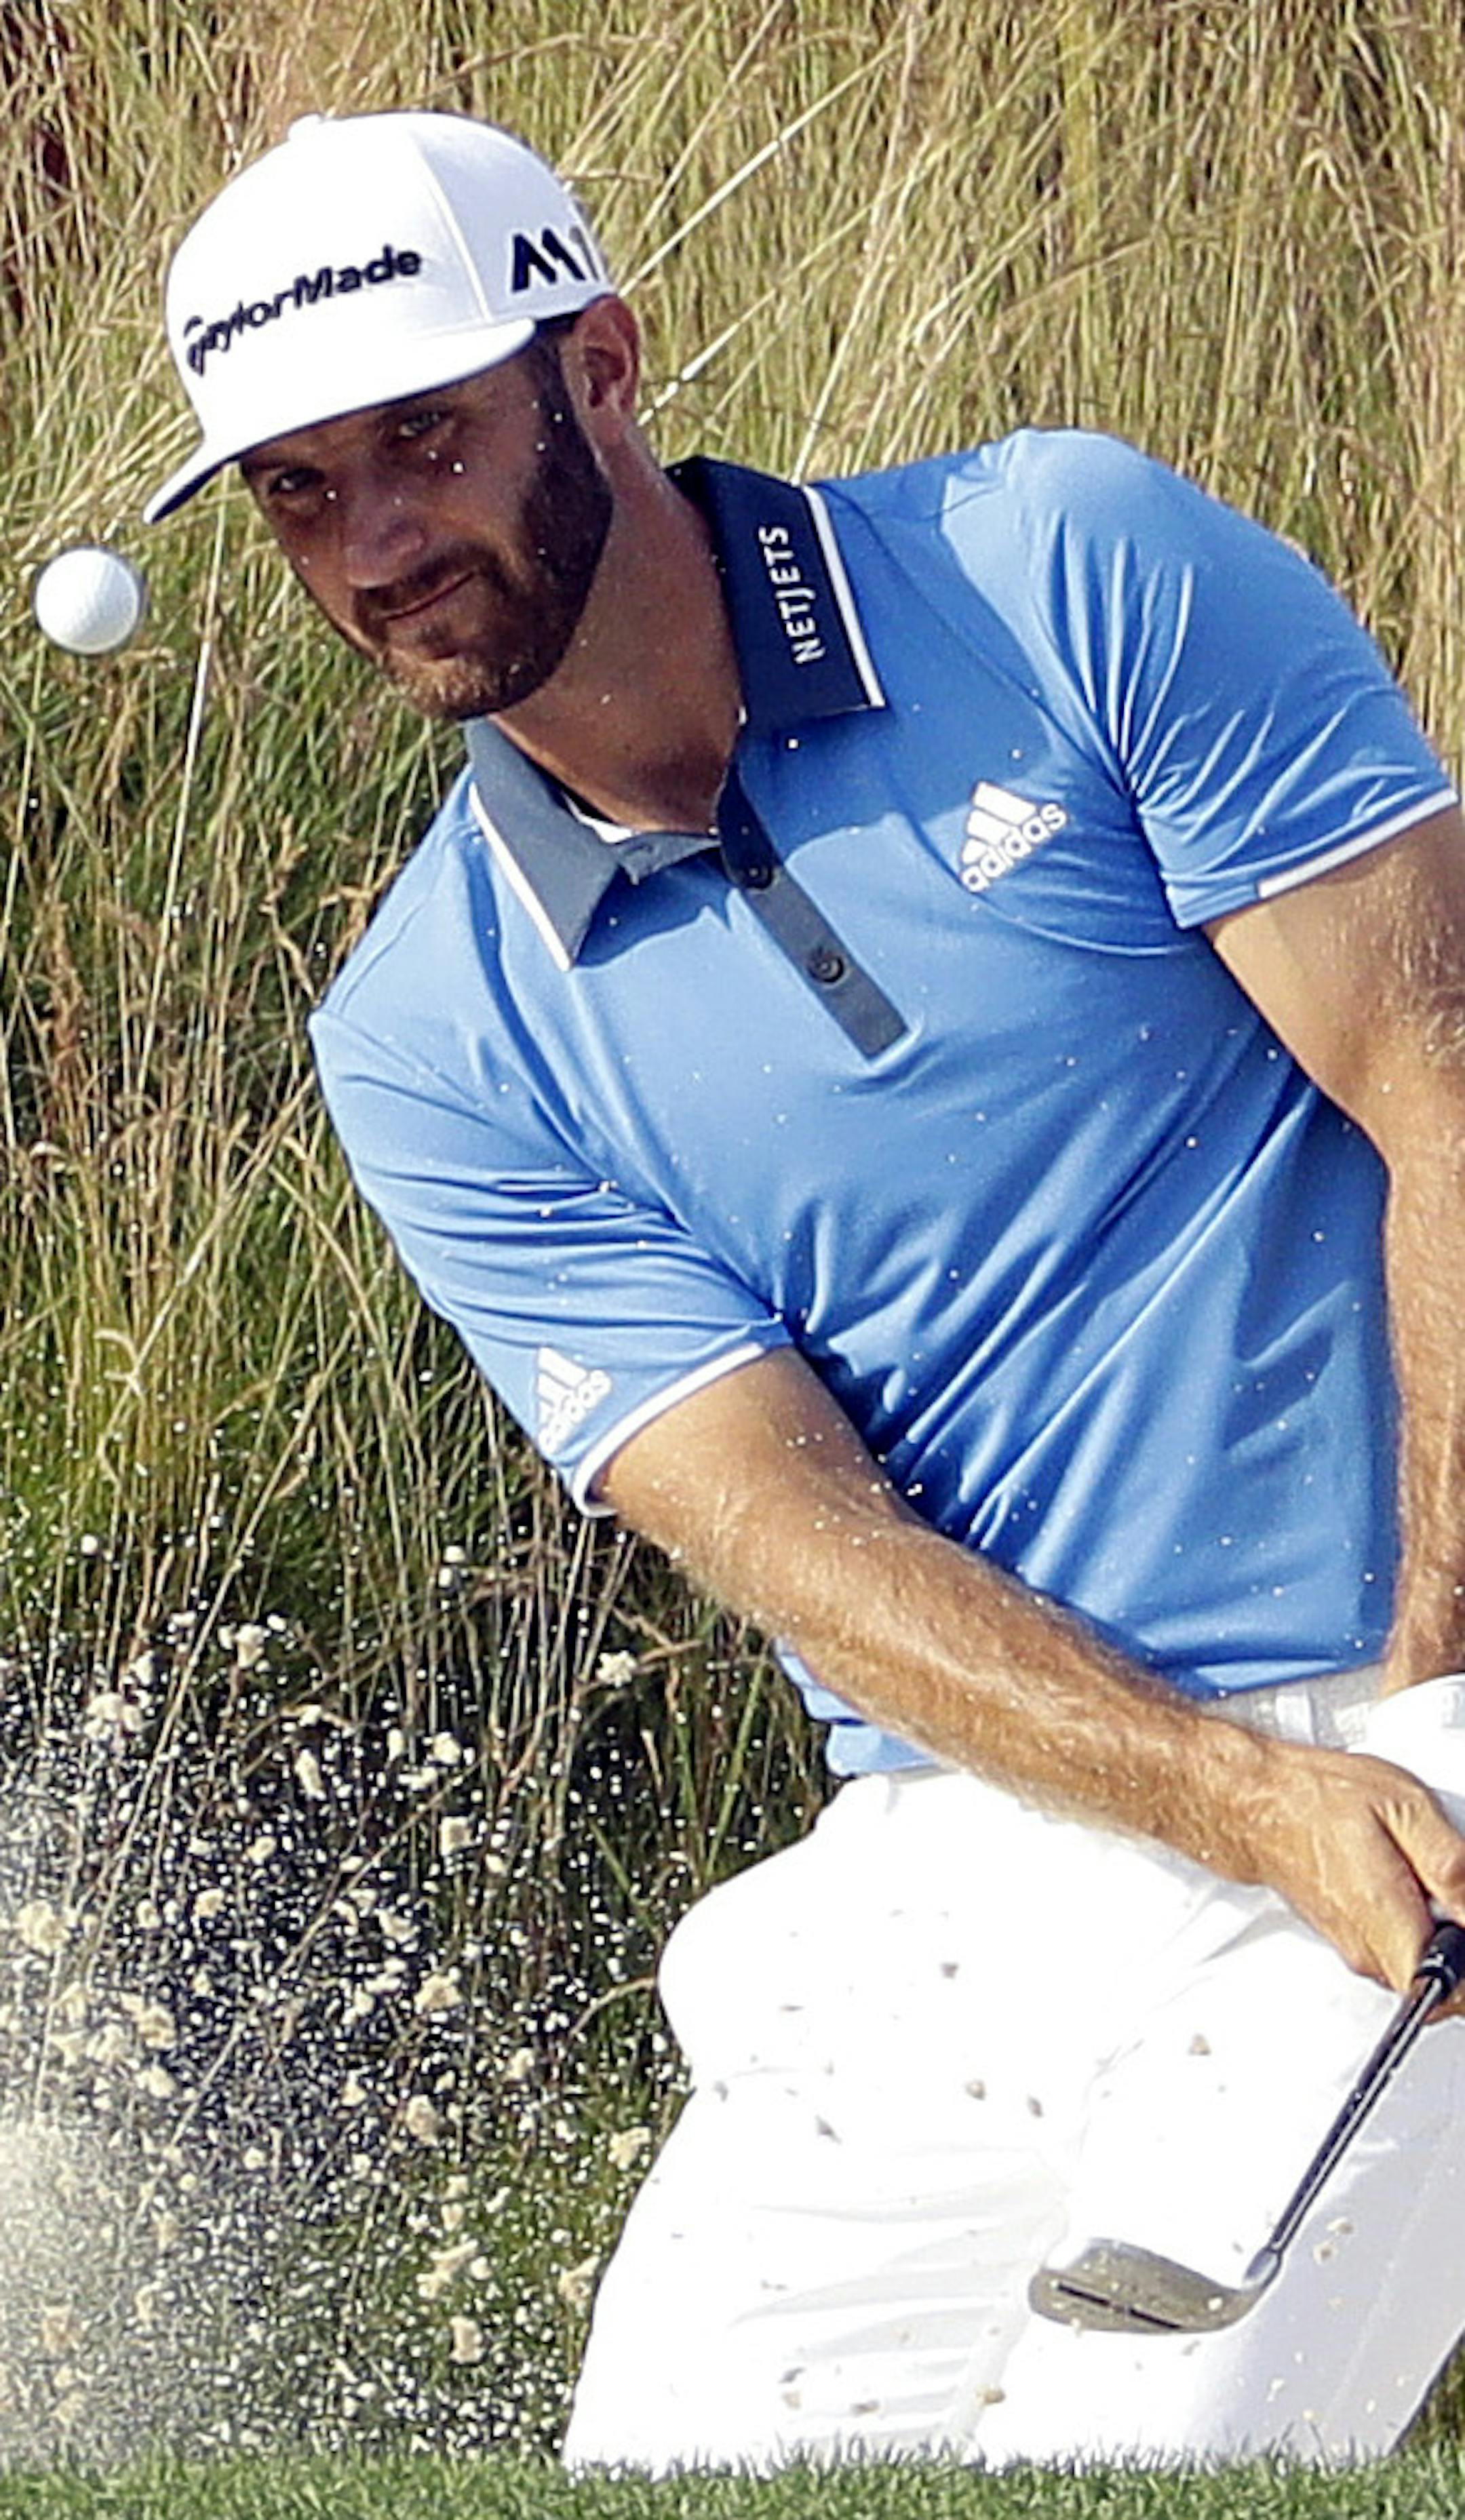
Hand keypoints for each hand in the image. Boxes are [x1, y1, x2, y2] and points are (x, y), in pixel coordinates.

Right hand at [1235, 1739, 1464, 2005]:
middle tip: (1447, 1893)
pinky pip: (1397, 1952)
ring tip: (1424, 1881)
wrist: (1258, 1806)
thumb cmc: (1319, 1800)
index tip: (1462, 1920)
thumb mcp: (1404, 1807)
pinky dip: (1413, 1926)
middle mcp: (1368, 1949)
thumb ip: (1452, 1865)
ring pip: (1418, 1966)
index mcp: (1387, 1918)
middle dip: (1456, 1945)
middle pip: (1438, 1982)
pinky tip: (1405, 1884)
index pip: (1449, 1993)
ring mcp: (1356, 1950)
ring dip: (1436, 1934)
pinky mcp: (1349, 1942)